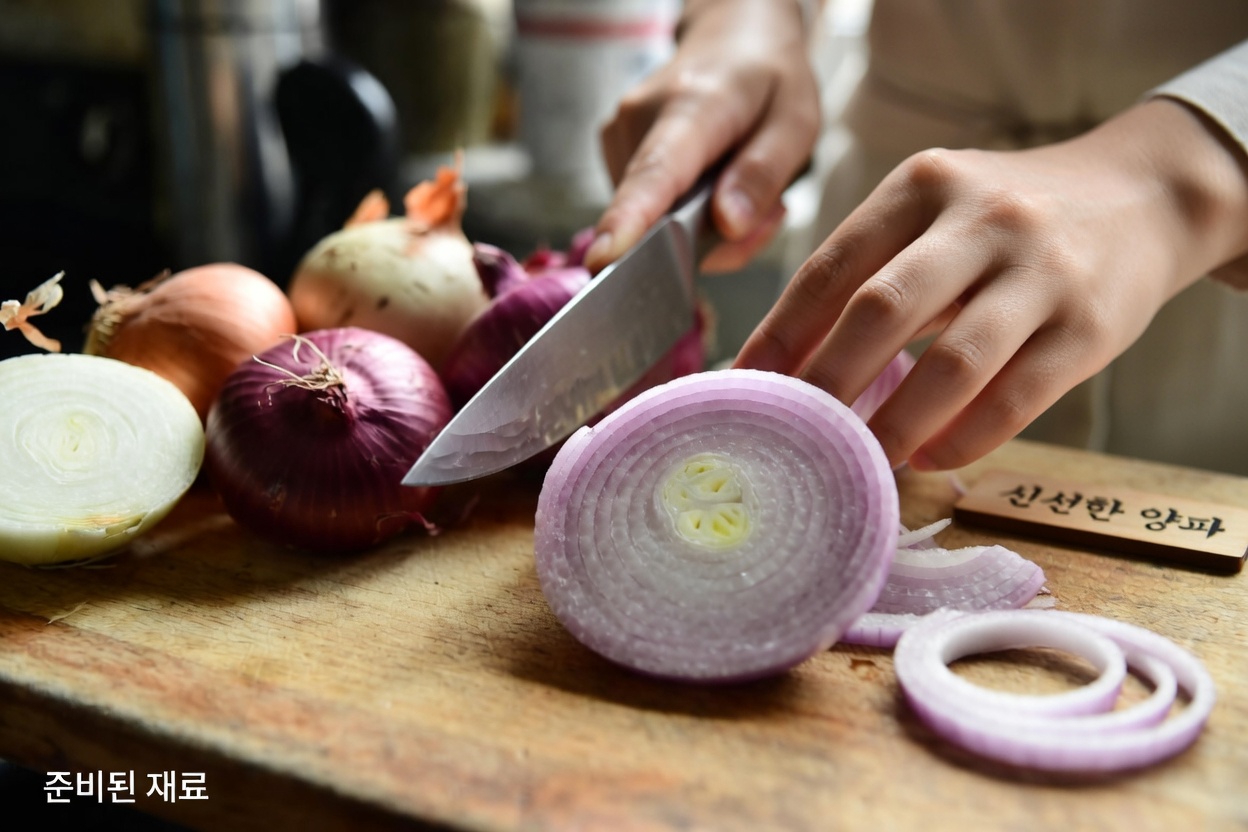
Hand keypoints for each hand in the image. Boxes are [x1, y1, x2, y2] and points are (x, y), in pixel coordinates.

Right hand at [584, 0, 819, 274]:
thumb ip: (764, 173)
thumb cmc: (769, 79)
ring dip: (707, 226)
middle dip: (719, 236)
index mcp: (693, 105)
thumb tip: (728, 224)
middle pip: (664, 217)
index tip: (606, 258)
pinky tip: (712, 184)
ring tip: (739, 183)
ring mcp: (619, 134)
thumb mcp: (796, 121)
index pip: (656, 171)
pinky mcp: (614, 151)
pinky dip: (686, 214)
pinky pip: (651, 210)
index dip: (631, 219)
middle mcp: (641, 117)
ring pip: (659, 221)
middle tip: (768, 209)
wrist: (732, 37)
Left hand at [735, 98, 1247, 469]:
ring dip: (895, 425)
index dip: (779, 336)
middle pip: (880, 311)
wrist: (1143, 197)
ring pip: (952, 364)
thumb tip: (780, 363)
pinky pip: (1015, 399)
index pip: (830, 268)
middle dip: (826, 384)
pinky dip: (963, 439)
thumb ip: (865, 270)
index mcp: (921, 187)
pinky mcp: (1090, 326)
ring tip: (860, 462)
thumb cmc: (1004, 219)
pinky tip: (929, 457)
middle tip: (791, 439)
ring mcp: (1040, 272)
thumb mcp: (932, 211)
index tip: (743, 389)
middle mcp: (980, 219)